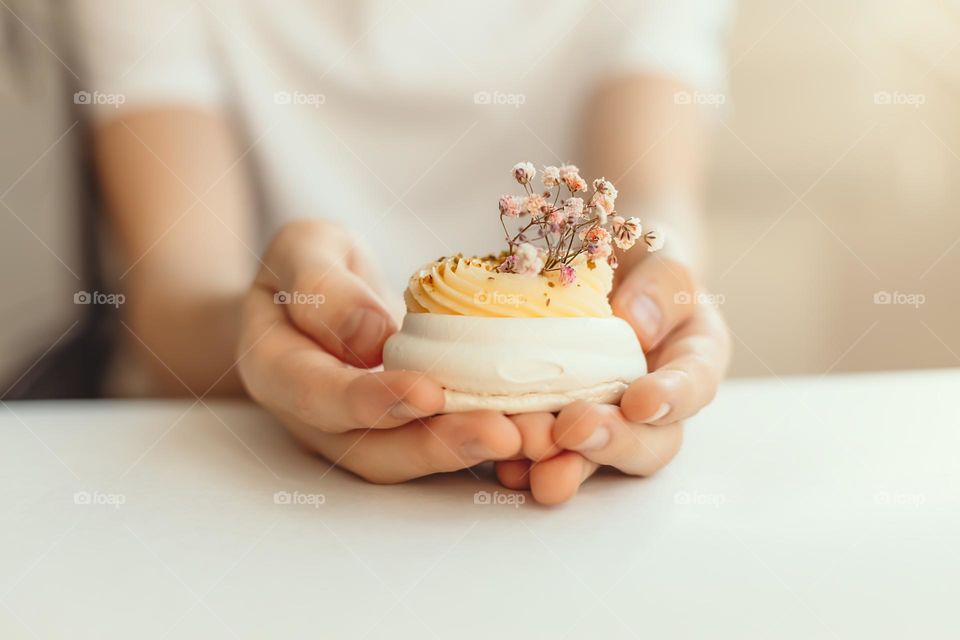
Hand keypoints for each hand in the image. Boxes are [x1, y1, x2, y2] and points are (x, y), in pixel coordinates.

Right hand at [237, 220, 520, 482]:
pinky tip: (532, 430)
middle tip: (503, 434)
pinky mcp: (400, 430)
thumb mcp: (303, 250)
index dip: (371, 401)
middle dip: (438, 445)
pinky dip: (483, 441)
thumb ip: (323, 288)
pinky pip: (438, 442)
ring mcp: (359, 432)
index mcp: (275, 369)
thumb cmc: (306, 265)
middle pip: (371, 450)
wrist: (315, 294)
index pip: (318, 395)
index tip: (427, 394)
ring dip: (469, 453)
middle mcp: (316, 418)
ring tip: (529, 438)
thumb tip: (372, 338)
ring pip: (411, 458)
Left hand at [494, 255, 730, 503]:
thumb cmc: (636, 263)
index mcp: (691, 361)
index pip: (695, 384)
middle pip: (646, 442)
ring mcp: (601, 423)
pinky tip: (499, 454)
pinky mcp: (553, 430)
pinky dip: (518, 461)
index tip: (641, 401)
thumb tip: (638, 322)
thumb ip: (662, 285)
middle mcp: (652, 407)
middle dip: (610, 441)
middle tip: (576, 428)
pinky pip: (539, 457)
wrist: (591, 263)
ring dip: (559, 461)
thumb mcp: (659, 255)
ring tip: (527, 446)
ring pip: (589, 458)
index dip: (672, 399)